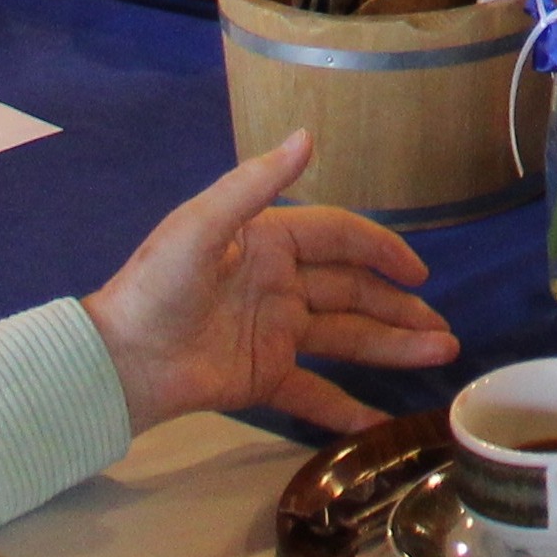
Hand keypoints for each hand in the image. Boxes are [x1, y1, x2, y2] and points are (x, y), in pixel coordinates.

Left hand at [80, 131, 456, 434]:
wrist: (112, 362)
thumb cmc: (155, 286)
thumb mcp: (200, 227)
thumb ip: (254, 185)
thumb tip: (307, 136)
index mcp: (270, 243)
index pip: (342, 238)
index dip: (384, 251)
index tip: (419, 272)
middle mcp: (281, 285)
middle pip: (355, 293)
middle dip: (402, 309)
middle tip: (444, 329)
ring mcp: (276, 334)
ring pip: (347, 338)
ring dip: (393, 348)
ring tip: (439, 355)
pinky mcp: (262, 378)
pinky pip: (312, 392)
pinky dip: (344, 407)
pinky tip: (378, 420)